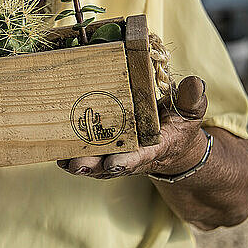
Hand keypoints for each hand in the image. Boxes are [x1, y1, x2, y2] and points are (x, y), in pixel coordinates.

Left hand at [58, 76, 207, 178]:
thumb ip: (192, 100)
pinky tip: (52, 145)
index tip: (113, 164)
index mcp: (152, 148)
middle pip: (106, 164)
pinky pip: (83, 151)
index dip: (125, 161)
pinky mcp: (100, 149)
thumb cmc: (177, 126)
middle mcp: (128, 155)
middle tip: (76, 164)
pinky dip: (69, 150)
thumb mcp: (190, 113)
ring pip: (91, 161)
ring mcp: (111, 154)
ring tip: (59, 158)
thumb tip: (194, 82)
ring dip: (75, 161)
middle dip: (91, 165)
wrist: (168, 143)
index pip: (138, 157)